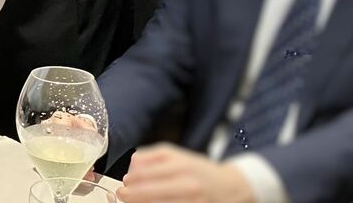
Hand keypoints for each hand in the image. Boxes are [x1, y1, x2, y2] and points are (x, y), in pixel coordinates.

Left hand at [116, 144, 253, 202]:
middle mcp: (187, 186)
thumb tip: (131, 166)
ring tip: (134, 201)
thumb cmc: (197, 170)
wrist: (230, 187)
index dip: (129, 180)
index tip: (125, 182)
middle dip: (130, 196)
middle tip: (123, 195)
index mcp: (180, 167)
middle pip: (148, 194)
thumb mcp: (174, 154)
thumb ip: (149, 156)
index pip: (144, 174)